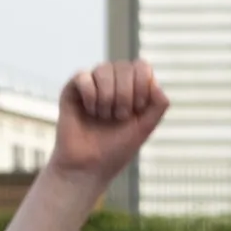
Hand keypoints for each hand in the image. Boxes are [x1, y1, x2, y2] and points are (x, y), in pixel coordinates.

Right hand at [46, 61, 168, 184]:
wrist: (88, 165)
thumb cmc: (117, 148)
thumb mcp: (145, 127)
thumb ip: (158, 105)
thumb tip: (156, 84)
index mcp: (133, 89)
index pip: (141, 66)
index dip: (141, 83)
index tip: (138, 108)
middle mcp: (113, 83)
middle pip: (123, 66)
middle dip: (124, 94)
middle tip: (119, 116)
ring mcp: (92, 84)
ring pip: (103, 69)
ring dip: (107, 97)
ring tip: (104, 116)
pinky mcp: (72, 89)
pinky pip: (83, 76)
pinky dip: (90, 95)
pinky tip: (90, 111)